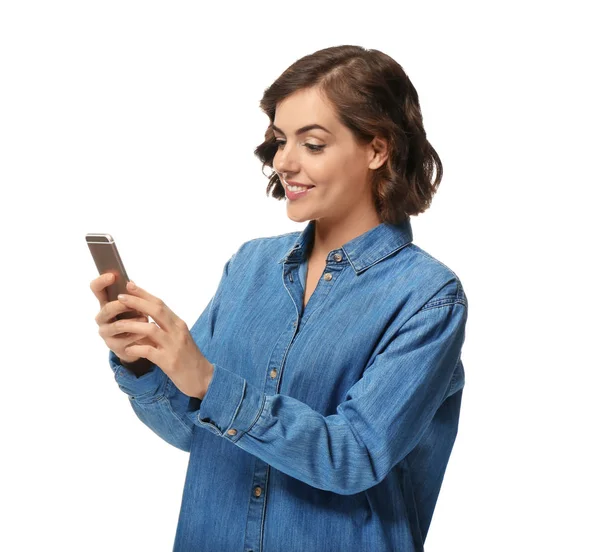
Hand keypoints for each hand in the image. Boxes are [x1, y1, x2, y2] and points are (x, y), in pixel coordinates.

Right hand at [91, 273, 153, 364]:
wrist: (138, 344)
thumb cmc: (135, 319)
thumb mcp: (134, 305)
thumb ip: (132, 295)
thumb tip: (131, 283)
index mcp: (106, 303)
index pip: (96, 289)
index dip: (101, 281)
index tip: (112, 276)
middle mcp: (102, 317)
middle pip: (107, 308)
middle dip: (123, 305)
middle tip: (136, 304)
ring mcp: (106, 332)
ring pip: (117, 325)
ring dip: (133, 321)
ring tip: (146, 319)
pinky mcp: (113, 346)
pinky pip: (125, 340)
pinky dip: (137, 334)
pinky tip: (146, 333)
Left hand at [114, 281, 213, 398]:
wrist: (203, 378)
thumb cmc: (189, 358)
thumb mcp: (179, 338)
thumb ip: (165, 327)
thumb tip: (144, 317)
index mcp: (179, 324)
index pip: (160, 303)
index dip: (144, 293)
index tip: (129, 285)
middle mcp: (178, 331)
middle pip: (156, 310)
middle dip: (136, 301)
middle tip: (120, 297)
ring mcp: (174, 346)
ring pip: (150, 329)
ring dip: (131, 325)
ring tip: (116, 324)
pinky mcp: (169, 362)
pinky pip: (149, 351)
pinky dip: (135, 348)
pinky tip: (127, 349)